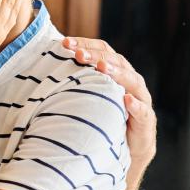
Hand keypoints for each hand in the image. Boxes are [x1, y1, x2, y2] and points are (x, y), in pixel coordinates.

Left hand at [61, 37, 156, 164]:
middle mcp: (130, 81)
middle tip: (78, 54)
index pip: (102, 51)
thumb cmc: (105, 115)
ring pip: (131, 81)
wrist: (129, 146)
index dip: (85, 44)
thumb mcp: (89, 95)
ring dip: (117, 72)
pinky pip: (142, 111)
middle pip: (115, 61)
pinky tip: (126, 99)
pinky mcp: (145, 120)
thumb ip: (76, 80)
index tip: (65, 43)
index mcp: (115, 71)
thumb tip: (44, 67)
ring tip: (102, 67)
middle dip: (96, 56)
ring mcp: (140, 99)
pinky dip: (135, 105)